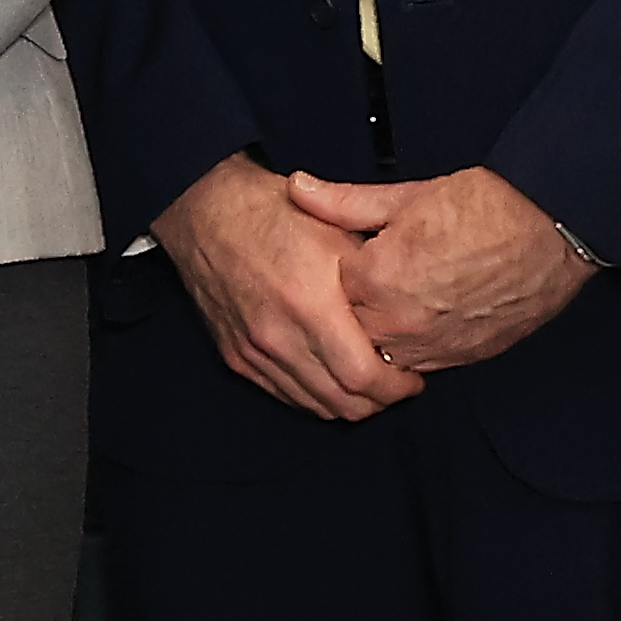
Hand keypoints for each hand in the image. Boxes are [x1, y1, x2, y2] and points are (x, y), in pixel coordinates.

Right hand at [152, 155, 413, 421]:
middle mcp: (278, 336)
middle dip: (379, 401)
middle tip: (397, 384)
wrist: (208, 213)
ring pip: (315, 407)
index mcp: (309, 304)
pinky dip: (315, 395)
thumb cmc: (274, 213)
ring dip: (348, 402)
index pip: (363, 377)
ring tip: (367, 379)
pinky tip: (331, 375)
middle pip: (343, 403)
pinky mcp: (237, 358)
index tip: (412, 378)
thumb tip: (408, 317)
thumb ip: (374, 280)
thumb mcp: (339, 230)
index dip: (397, 388)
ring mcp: (254, 352)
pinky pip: (286, 396)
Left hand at [310, 161, 594, 382]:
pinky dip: (417, 346)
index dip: (342, 271)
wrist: (549, 228)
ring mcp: (432, 346)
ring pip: (384, 354)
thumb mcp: (406, 197)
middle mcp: (399, 322)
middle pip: (351, 328)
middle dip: (357, 306)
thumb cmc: (485, 207)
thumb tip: (300, 188)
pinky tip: (428, 316)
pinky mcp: (463, 357)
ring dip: (386, 332)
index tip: (355, 257)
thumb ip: (344, 202)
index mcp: (375, 279)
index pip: (330, 289)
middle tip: (378, 278)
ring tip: (404, 298)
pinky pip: (422, 365)